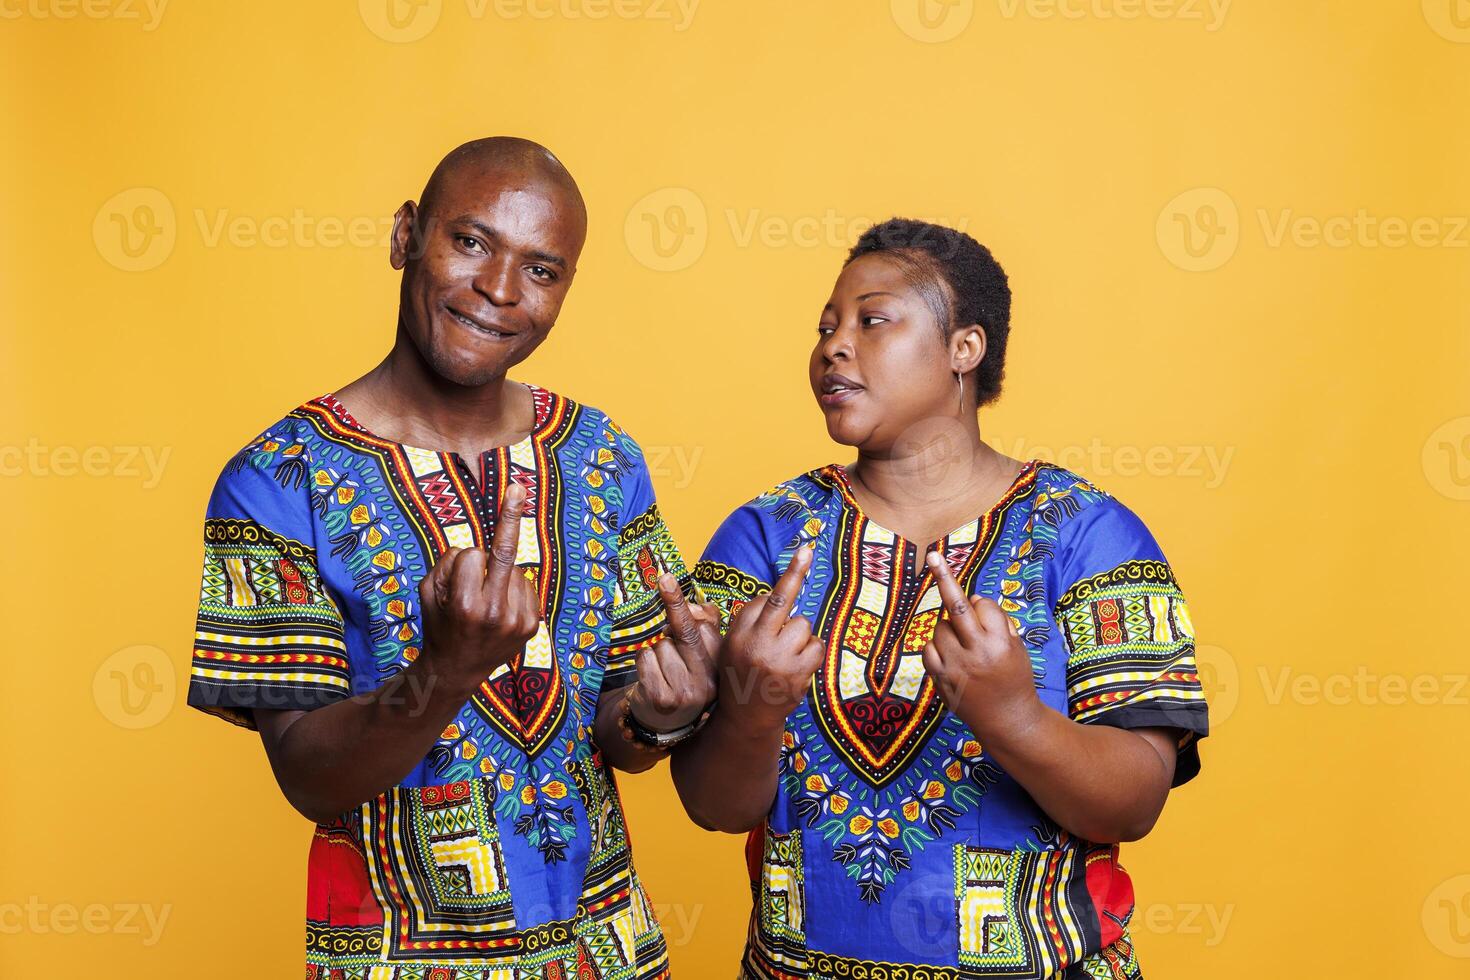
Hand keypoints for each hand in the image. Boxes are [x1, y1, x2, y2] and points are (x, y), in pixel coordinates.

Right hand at [418, 483, 540, 689]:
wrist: (457, 670)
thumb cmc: (438, 624)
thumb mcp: (427, 592)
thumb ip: (448, 563)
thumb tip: (482, 543)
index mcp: (465, 603)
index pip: (472, 554)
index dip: (462, 561)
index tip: (461, 564)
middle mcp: (495, 612)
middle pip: (506, 551)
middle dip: (511, 516)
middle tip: (517, 487)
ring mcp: (518, 620)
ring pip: (515, 569)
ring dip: (501, 575)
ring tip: (486, 604)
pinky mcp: (532, 625)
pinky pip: (526, 585)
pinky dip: (513, 588)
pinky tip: (501, 609)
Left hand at [627, 573, 720, 731]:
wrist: (664, 724)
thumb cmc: (681, 678)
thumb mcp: (699, 653)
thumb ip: (702, 622)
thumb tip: (689, 604)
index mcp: (720, 667)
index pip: (704, 625)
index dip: (680, 603)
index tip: (664, 577)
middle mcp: (709, 681)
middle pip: (684, 632)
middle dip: (670, 623)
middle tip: (663, 594)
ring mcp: (686, 692)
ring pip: (661, 646)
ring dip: (656, 652)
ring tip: (663, 673)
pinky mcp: (662, 699)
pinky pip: (645, 658)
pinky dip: (643, 663)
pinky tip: (651, 680)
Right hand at [720, 546, 822, 727]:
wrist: (746, 719)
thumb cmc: (741, 675)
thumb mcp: (732, 647)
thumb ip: (750, 622)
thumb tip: (777, 593)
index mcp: (738, 635)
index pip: (762, 599)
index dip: (785, 580)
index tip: (804, 551)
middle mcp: (755, 644)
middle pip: (781, 600)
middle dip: (795, 573)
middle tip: (806, 550)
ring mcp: (777, 660)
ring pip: (803, 626)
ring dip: (800, 635)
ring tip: (787, 653)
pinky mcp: (797, 675)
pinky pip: (816, 647)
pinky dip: (811, 652)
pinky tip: (799, 664)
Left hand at [921, 549, 1044, 743]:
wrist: (1008, 721)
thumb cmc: (1015, 678)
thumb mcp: (1018, 648)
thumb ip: (999, 622)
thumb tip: (973, 598)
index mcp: (1001, 643)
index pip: (984, 605)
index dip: (984, 606)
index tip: (981, 606)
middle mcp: (978, 652)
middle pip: (957, 607)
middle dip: (944, 578)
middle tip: (933, 557)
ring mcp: (956, 666)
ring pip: (940, 627)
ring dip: (948, 627)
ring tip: (963, 645)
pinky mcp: (941, 679)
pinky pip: (928, 648)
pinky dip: (936, 646)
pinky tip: (949, 655)